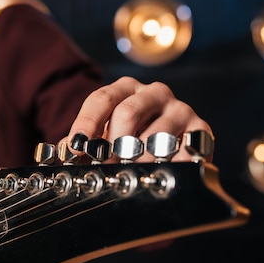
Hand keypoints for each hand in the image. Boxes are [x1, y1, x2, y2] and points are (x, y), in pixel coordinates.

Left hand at [65, 76, 212, 161]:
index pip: (102, 99)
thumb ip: (83, 141)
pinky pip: (185, 149)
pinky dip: (170, 164)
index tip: (76, 148)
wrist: (173, 144)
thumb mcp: (105, 135)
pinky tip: (161, 173)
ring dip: (139, 159)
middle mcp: (154, 93)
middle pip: (128, 112)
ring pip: (156, 134)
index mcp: (126, 89)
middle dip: (112, 145)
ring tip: (130, 174)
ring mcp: (180, 109)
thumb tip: (63, 152)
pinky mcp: (200, 129)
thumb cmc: (130, 138)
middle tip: (105, 167)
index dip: (86, 124)